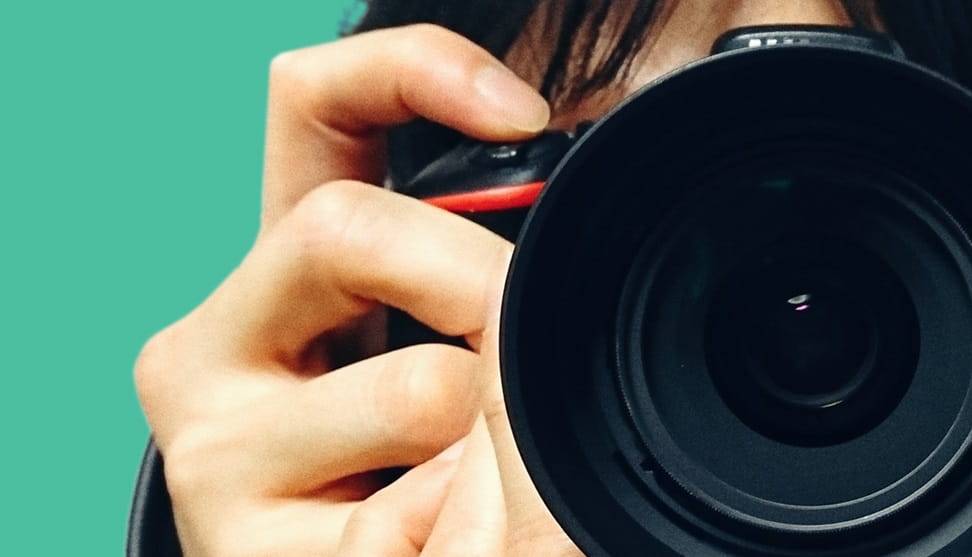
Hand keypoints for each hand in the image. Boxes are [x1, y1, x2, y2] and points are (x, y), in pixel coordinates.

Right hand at [135, 23, 577, 554]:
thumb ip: (464, 275)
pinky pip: (417, 507)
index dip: (412, 74)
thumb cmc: (401, 460)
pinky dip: (462, 522)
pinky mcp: (232, 534)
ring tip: (462, 480)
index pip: (313, 107)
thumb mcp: (438, 340)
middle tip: (514, 356)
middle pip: (340, 227)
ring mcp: (214, 439)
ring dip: (486, 435)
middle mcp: (221, 339)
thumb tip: (539, 220)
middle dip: (469, 282)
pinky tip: (428, 538)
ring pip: (419, 386)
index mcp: (284, 270)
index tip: (521, 112)